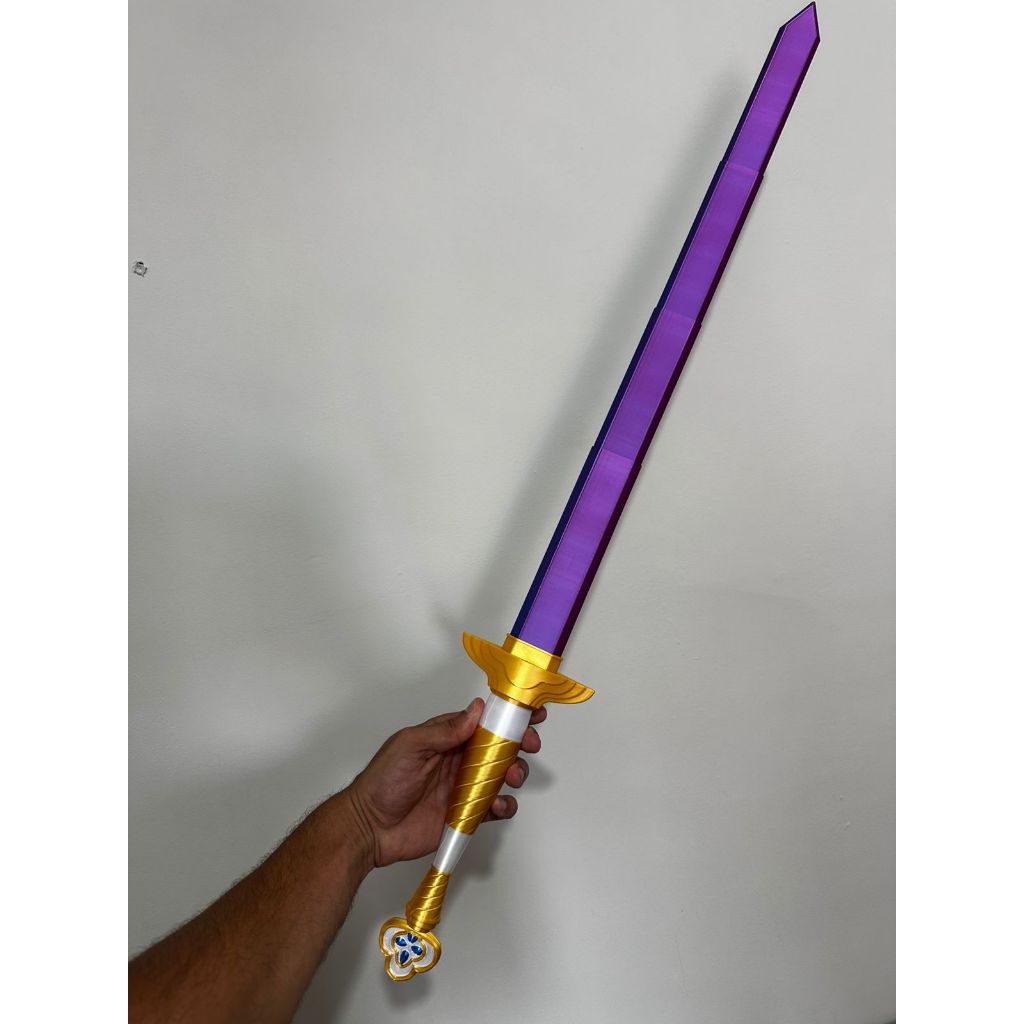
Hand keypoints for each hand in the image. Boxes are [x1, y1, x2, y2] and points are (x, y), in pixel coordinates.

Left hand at [347, 697, 545, 867]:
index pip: (483, 721)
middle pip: (499, 747)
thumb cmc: (382, 782)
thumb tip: (475, 711)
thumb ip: (444, 731)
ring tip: (512, 778)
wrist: (370, 828)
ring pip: (501, 776)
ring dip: (515, 773)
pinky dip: (503, 805)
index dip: (508, 717)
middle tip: (529, 745)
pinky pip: (493, 807)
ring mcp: (463, 787)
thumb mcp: (410, 746)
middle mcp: (458, 759)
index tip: (530, 713)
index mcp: (446, 737)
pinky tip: (498, 805)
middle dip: (519, 744)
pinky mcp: (465, 813)